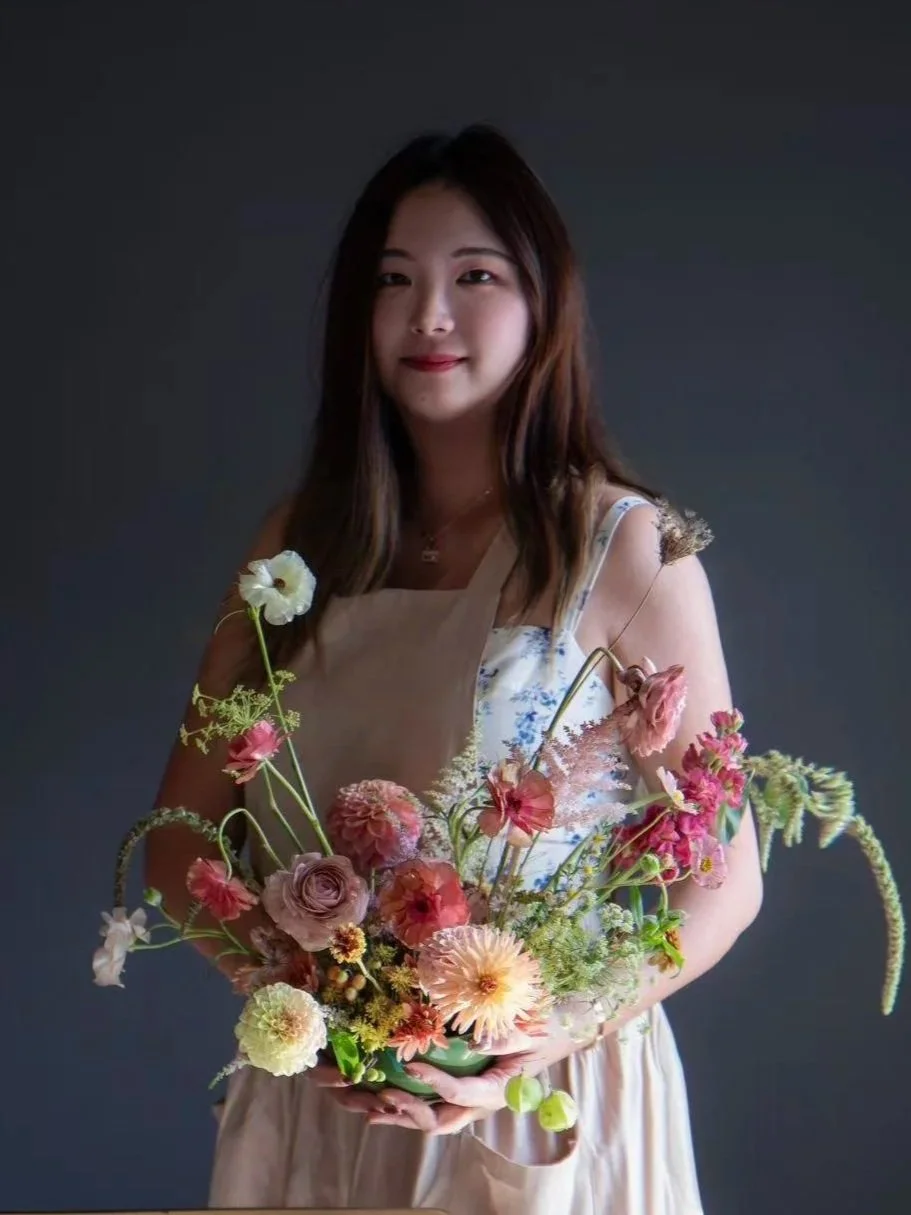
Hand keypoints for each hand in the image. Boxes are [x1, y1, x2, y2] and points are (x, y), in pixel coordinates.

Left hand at [365, 1031, 575, 1135]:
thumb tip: (477, 1042)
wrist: (549, 1038)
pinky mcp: (456, 1093)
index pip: (460, 1092)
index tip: (410, 1063)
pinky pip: (426, 1106)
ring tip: (363, 1105)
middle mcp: (477, 1104)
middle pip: (438, 1120)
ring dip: (395, 1114)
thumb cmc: (540, 1032)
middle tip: (379, 1097)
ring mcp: (465, 1102)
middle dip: (406, 1112)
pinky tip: (373, 1103)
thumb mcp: (530, 1033)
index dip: (434, 1081)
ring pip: (426, 1119)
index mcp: (495, 1090)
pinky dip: (400, 1107)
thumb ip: (506, 1039)